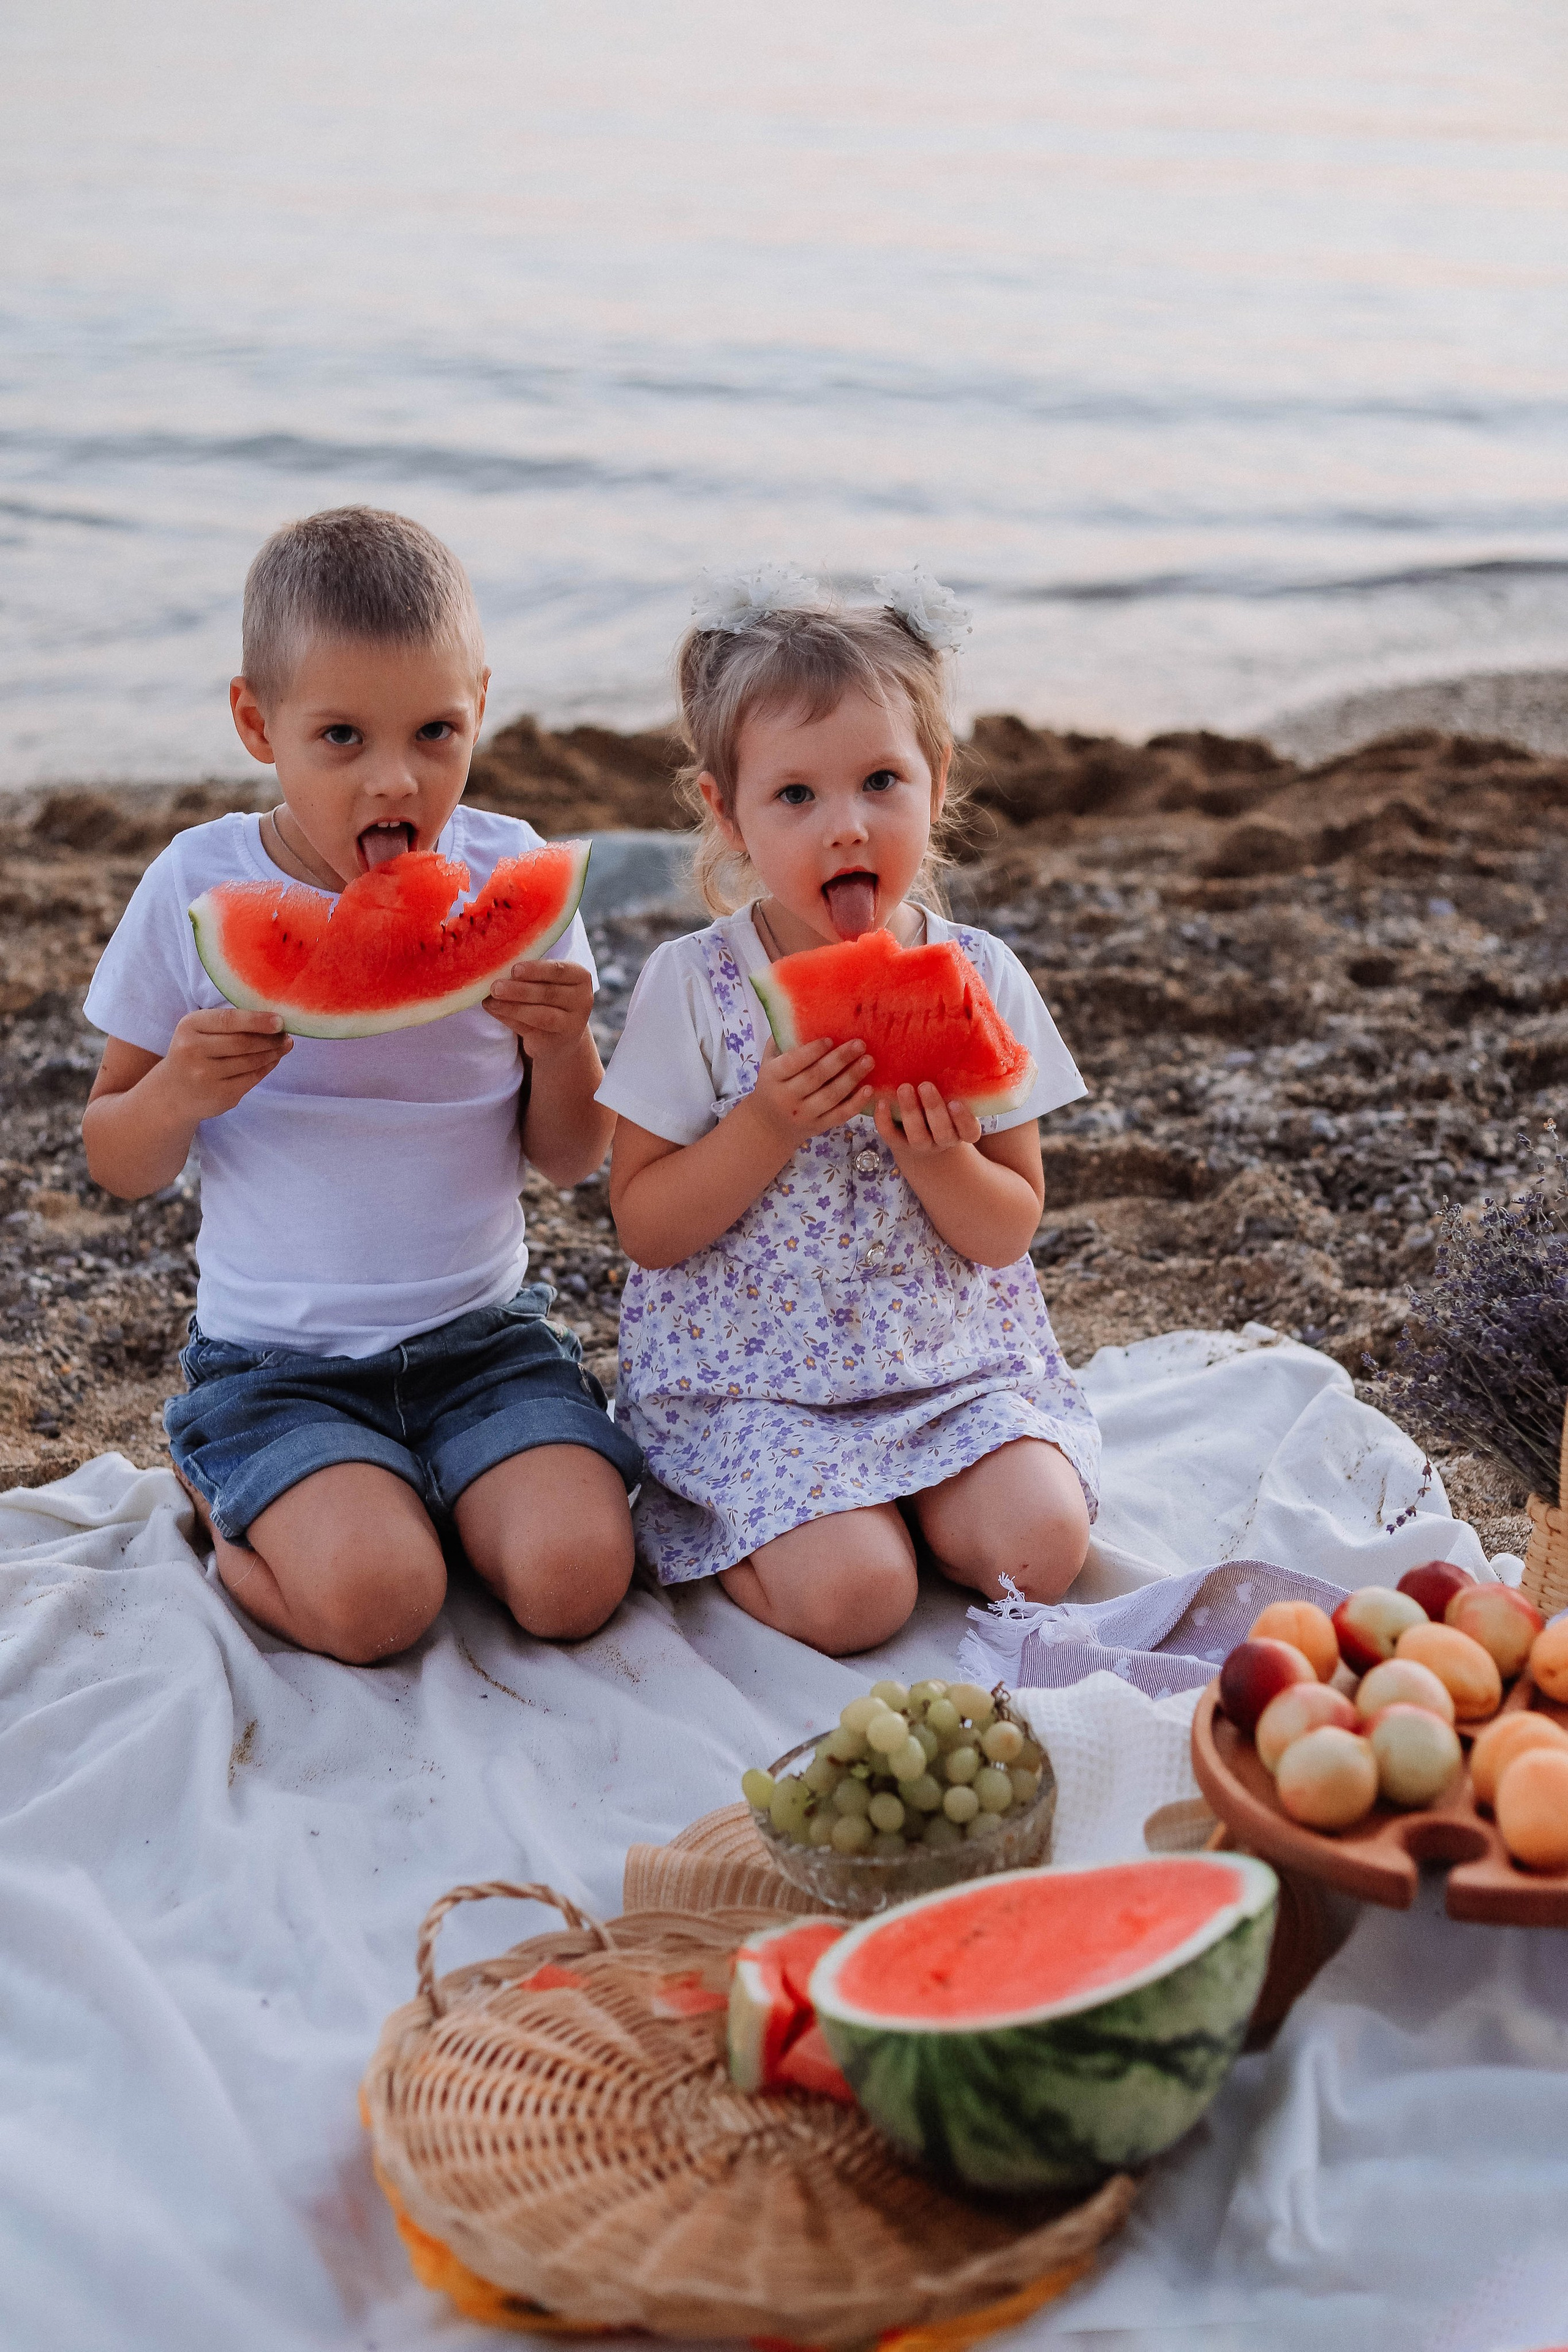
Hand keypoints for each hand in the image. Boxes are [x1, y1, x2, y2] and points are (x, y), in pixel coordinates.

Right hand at [155, 1008, 292, 1119]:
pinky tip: (273, 1060)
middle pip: (243, 1043)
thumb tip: (275, 1023)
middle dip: (270, 1039)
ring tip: (284, 1046)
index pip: (228, 1020)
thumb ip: (230, 1024)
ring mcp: (205, 1076)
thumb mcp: (200, 1031)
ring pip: (250, 1061)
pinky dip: (266, 1068)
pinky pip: (251, 1078)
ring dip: (272, 1053)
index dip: (257, 1021)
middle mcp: (193, 1050)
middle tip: (285, 1035)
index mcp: (189, 1026)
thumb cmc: (194, 1053)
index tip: (280, 1021)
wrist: (173, 1092)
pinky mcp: (219, 1095)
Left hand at [483, 959, 593, 1061]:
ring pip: (541, 1015)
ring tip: (491, 1000)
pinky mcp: (558, 1040)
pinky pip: (531, 1029)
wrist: (560, 1036)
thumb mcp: (545, 982)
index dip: (536, 970)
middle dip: (519, 990)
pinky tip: (494, 1009)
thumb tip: (495, 969)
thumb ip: (527, 976)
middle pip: (548, 993)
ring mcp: (574, 1023)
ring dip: (513, 1007)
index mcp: (580, 976)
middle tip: (495, 987)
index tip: (514, 969)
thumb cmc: (548, 999)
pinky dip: (509, 1018)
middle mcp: (582, 999)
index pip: (559, 970)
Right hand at [745, 1036, 874, 1150]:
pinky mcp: (818, 1127)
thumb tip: (801, 1011)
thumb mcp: (769, 1062)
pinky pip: (839, 1115)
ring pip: (830, 1096)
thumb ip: (782, 1041)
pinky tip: (869, 1089)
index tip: (831, 1039)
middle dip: (839, 1060)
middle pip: (815, 1078)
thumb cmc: (773, 1084)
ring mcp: (803, 1115)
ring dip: (852, 1078)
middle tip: (860, 1044)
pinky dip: (855, 1103)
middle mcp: (786, 1098)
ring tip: (869, 1061)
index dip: (812, 1051)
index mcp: (772, 1077)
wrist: (769, 1125)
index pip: (793, 1062)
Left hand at [875, 1082, 981, 1158]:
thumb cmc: (941, 1104)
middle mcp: (944, 1140)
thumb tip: (953, 1047)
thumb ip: (954, 1083)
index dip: (963, 1119)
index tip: (955, 1102)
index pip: (970, 1131)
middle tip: (925, 1085)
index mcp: (962, 1130)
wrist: (919, 1131)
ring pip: (917, 1136)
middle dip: (933, 1108)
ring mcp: (922, 1145)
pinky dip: (884, 1120)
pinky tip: (881, 1102)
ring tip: (904, 1088)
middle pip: (943, 1132)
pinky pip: (891, 1136)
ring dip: (910, 1111)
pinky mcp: (899, 1144)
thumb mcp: (951, 1096)